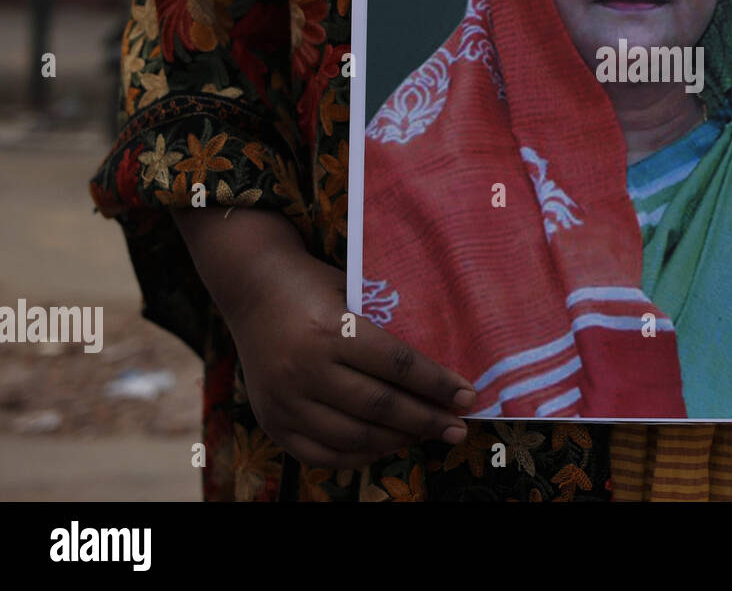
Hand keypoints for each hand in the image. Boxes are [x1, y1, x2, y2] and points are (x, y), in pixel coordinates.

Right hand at [173, 207, 475, 468]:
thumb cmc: (315, 286)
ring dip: (398, 440)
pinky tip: (385, 446)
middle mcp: (306, 369)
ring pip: (353, 436)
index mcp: (333, 331)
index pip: (399, 366)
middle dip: (427, 420)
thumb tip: (440, 372)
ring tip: (426, 434)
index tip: (468, 396)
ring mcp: (285, 400)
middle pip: (381, 406)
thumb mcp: (353, 294)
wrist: (252, 288)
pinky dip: (358, 456)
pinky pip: (320, 454)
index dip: (438, 384)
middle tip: (457, 427)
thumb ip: (387, 330)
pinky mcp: (270, 421)